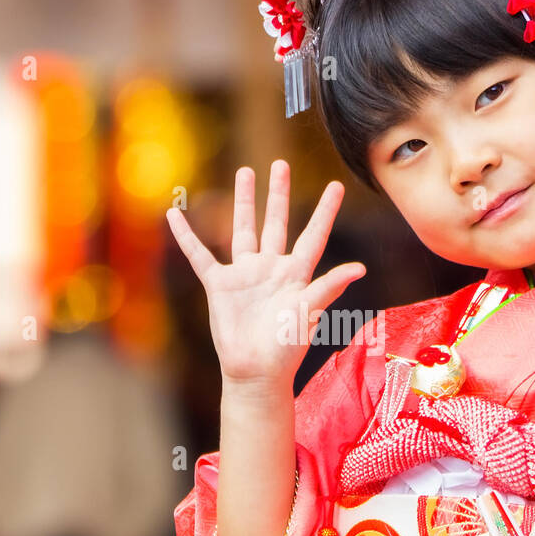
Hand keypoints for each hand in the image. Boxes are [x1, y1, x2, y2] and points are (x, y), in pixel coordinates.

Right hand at [165, 160, 365, 388]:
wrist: (256, 371)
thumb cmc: (286, 346)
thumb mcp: (309, 312)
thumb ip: (329, 287)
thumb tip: (360, 267)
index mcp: (297, 274)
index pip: (313, 235)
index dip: (325, 211)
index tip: (337, 186)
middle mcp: (271, 268)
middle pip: (276, 222)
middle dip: (278, 194)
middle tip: (281, 165)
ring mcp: (244, 274)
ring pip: (243, 229)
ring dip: (243, 202)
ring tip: (245, 172)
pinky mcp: (219, 285)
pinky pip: (200, 255)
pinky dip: (186, 236)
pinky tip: (174, 215)